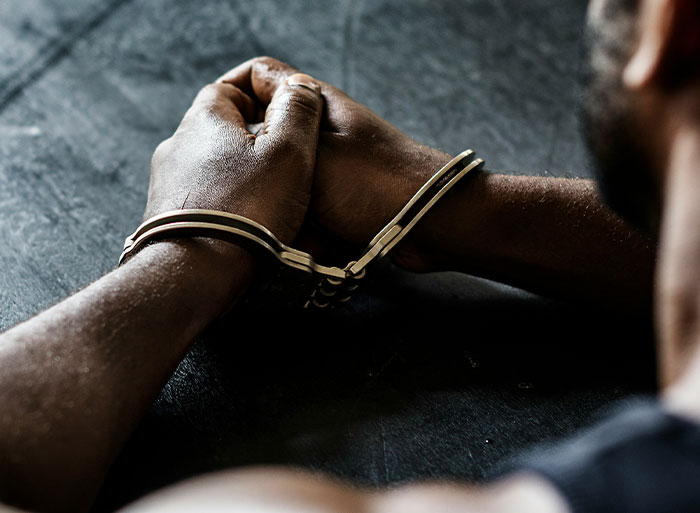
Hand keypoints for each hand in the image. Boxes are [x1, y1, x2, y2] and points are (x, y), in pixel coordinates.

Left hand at [145, 72, 323, 245]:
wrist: (196, 273)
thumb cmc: (247, 209)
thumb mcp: (290, 151)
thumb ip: (299, 110)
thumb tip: (299, 84)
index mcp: (204, 120)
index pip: (228, 87)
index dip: (260, 94)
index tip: (285, 115)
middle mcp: (177, 146)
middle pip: (220, 128)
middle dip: (253, 138)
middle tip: (286, 159)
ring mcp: (167, 184)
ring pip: (211, 165)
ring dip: (239, 172)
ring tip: (271, 194)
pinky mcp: (166, 217)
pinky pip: (202, 197)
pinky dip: (225, 200)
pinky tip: (245, 219)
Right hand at [217, 57, 451, 247]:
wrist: (429, 223)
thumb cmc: (369, 183)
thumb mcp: (308, 154)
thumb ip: (270, 138)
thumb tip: (235, 134)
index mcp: (312, 101)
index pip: (257, 76)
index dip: (229, 94)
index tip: (208, 130)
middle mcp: (320, 128)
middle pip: (267, 135)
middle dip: (255, 165)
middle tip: (239, 190)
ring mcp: (331, 163)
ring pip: (283, 178)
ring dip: (281, 203)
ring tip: (278, 221)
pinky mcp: (341, 196)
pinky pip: (305, 207)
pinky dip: (303, 223)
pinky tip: (305, 241)